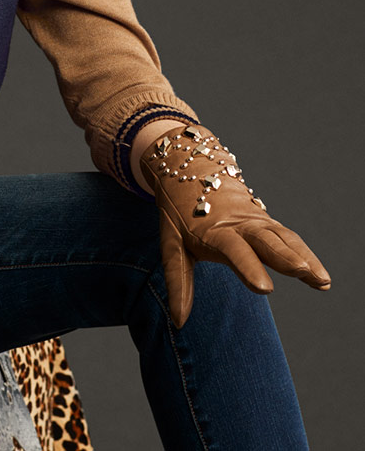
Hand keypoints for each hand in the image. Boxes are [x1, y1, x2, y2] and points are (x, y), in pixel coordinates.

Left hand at [139, 122, 330, 327]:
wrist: (189, 171)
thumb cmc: (179, 214)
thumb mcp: (171, 244)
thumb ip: (178, 281)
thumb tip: (179, 322)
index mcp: (213, 230)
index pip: (233, 250)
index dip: (248, 267)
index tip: (264, 288)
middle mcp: (239, 225)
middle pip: (265, 240)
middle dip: (284, 257)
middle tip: (303, 273)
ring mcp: (256, 222)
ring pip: (283, 238)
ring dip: (304, 258)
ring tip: (321, 281)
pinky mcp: (266, 223)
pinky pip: (289, 238)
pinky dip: (306, 254)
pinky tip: (320, 277)